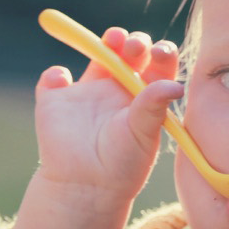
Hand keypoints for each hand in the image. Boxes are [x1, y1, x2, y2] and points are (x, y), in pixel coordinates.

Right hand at [33, 26, 183, 204]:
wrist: (86, 187)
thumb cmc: (122, 164)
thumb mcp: (142, 134)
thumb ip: (153, 107)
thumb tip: (176, 86)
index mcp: (145, 94)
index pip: (157, 64)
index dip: (160, 52)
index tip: (159, 53)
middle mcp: (119, 86)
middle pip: (129, 51)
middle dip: (134, 42)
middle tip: (134, 47)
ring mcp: (87, 90)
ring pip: (97, 53)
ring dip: (105, 42)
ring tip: (113, 41)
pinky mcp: (57, 99)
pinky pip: (53, 78)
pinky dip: (55, 76)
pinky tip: (62, 81)